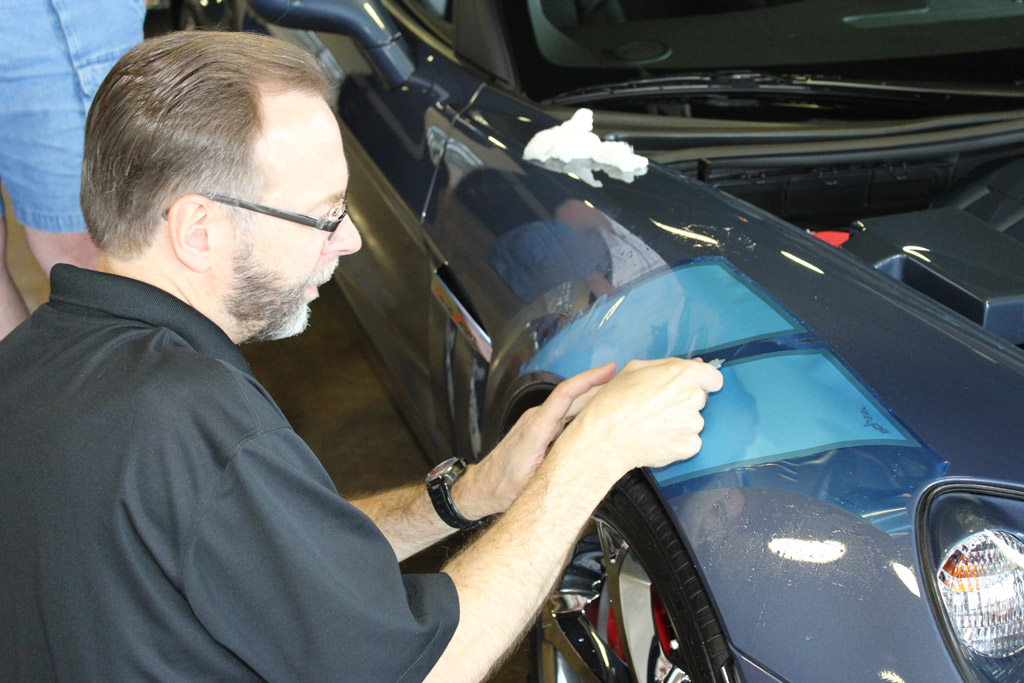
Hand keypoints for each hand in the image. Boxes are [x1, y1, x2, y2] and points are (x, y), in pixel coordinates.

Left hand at [454, 363, 616, 518]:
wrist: (482, 486)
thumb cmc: (503, 486)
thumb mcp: (534, 484)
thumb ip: (560, 471)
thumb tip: (590, 468)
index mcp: (536, 429)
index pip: (564, 395)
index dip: (588, 380)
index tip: (609, 370)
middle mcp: (536, 419)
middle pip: (573, 395)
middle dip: (600, 384)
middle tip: (629, 381)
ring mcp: (537, 421)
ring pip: (570, 403)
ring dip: (594, 395)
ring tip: (621, 392)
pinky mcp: (539, 427)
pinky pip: (565, 411)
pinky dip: (584, 407)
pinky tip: (599, 410)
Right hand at [556, 358, 723, 481]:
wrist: (606, 438)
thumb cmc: (615, 402)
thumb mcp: (635, 369)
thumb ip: (667, 365)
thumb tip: (692, 366)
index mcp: (683, 374)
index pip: (713, 377)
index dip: (701, 381)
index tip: (691, 387)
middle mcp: (693, 398)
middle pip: (700, 398)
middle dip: (685, 400)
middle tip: (659, 406)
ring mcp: (693, 424)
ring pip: (693, 420)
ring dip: (680, 422)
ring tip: (654, 424)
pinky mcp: (690, 446)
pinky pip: (690, 441)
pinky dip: (677, 440)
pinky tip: (658, 438)